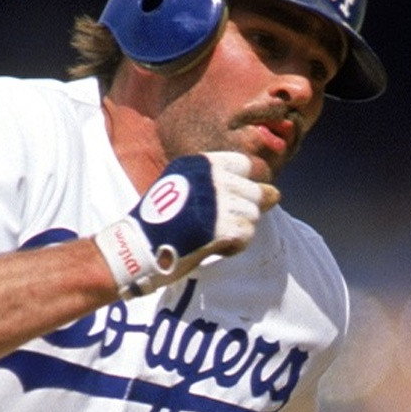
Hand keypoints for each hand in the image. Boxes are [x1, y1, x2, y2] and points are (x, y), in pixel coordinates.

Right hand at [91, 152, 276, 296]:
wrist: (136, 248)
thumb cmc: (160, 223)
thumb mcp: (186, 189)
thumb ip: (225, 187)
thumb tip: (275, 193)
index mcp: (201, 163)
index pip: (247, 164)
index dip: (249, 184)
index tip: (240, 199)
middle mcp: (212, 177)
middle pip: (255, 192)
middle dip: (244, 212)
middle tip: (220, 227)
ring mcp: (218, 201)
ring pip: (254, 215)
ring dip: (239, 230)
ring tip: (213, 237)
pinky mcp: (223, 227)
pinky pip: (247, 235)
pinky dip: (234, 246)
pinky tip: (213, 247)